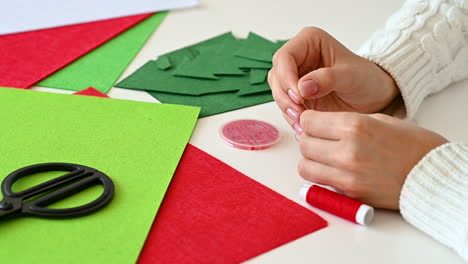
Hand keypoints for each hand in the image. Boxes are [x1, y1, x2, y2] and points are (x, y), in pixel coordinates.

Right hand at [268, 27, 399, 132]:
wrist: (375, 96)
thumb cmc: (367, 79)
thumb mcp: (352, 76)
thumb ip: (328, 79)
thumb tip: (302, 87)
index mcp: (309, 42)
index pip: (284, 57)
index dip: (286, 77)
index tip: (299, 96)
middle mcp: (298, 58)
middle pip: (277, 76)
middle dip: (285, 96)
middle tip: (299, 113)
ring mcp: (295, 78)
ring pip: (278, 93)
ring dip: (287, 109)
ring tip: (302, 123)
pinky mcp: (297, 96)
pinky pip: (286, 107)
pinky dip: (292, 117)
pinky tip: (303, 127)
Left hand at [297, 110, 447, 208]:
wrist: (433, 175)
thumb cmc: (411, 145)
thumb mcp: (378, 120)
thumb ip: (345, 122)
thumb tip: (320, 126)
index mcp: (354, 126)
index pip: (307, 122)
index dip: (308, 121)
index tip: (314, 123)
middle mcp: (347, 151)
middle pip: (303, 144)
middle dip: (308, 139)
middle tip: (320, 140)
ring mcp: (347, 176)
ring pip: (304, 166)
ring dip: (311, 160)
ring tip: (325, 157)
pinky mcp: (350, 195)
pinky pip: (319, 184)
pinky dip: (320, 177)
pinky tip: (333, 170)